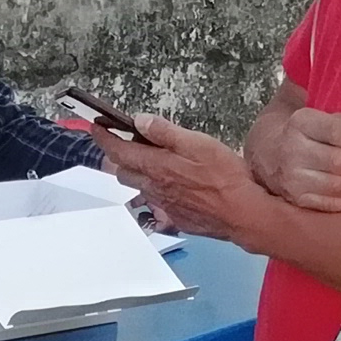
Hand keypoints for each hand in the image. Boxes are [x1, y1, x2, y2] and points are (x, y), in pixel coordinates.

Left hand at [98, 110, 267, 243]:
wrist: (244, 214)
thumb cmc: (225, 177)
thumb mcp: (197, 143)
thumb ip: (165, 132)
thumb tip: (141, 121)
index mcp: (156, 166)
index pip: (119, 150)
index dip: (104, 138)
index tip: (96, 128)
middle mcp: (155, 188)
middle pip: (124, 172)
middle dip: (119, 157)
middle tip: (125, 145)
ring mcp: (165, 206)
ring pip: (140, 189)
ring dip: (138, 175)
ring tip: (150, 165)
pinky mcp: (178, 219)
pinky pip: (158, 205)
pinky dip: (158, 193)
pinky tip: (174, 189)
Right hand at [251, 104, 340, 210]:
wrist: (270, 152)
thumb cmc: (309, 134)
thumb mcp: (327, 119)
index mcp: (302, 122)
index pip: (336, 131)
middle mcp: (293, 150)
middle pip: (338, 162)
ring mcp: (292, 178)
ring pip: (336, 186)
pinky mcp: (296, 199)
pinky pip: (330, 205)